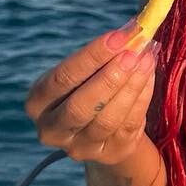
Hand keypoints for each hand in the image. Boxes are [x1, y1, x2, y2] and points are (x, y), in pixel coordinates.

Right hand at [22, 27, 159, 164]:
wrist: (104, 128)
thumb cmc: (90, 86)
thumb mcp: (85, 71)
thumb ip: (102, 54)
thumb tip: (133, 30)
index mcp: (37, 102)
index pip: (62, 78)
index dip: (91, 57)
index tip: (119, 37)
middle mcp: (52, 130)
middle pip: (80, 105)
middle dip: (110, 76)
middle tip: (134, 52)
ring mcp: (79, 147)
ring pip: (107, 119)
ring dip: (130, 86)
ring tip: (147, 59)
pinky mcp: (107, 154)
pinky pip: (128, 125)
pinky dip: (142, 98)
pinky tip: (148, 76)